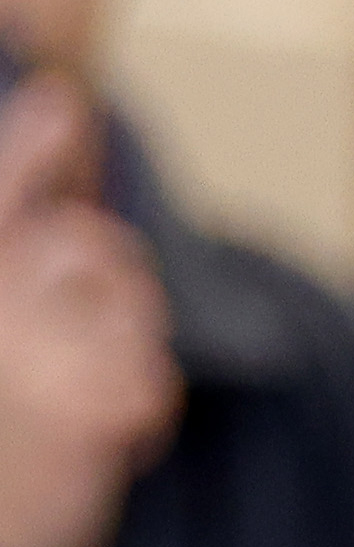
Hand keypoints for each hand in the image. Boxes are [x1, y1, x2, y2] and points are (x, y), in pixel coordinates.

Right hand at [0, 82, 175, 546]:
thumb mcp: (5, 336)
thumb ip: (17, 245)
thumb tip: (59, 112)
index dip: (25, 148)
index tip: (62, 103)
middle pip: (85, 248)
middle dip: (101, 284)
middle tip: (72, 353)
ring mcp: (27, 356)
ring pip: (126, 303)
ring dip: (121, 345)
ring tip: (73, 400)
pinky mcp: (82, 408)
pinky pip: (147, 373)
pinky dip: (138, 407)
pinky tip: (98, 443)